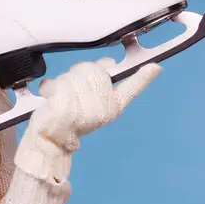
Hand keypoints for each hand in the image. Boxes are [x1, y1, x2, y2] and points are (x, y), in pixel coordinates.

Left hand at [33, 57, 161, 151]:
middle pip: (95, 70)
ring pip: (74, 75)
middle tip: (72, 87)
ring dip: (63, 81)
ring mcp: (83, 111)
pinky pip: (58, 83)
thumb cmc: (69, 116)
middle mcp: (102, 110)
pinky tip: (50, 97)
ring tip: (60, 96)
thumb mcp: (91, 101)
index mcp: (112, 107)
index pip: (131, 89)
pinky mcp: (64, 109)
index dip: (143, 78)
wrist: (50, 140)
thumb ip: (100, 82)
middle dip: (80, 72)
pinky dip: (50, 86)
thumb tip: (109, 63)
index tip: (154, 67)